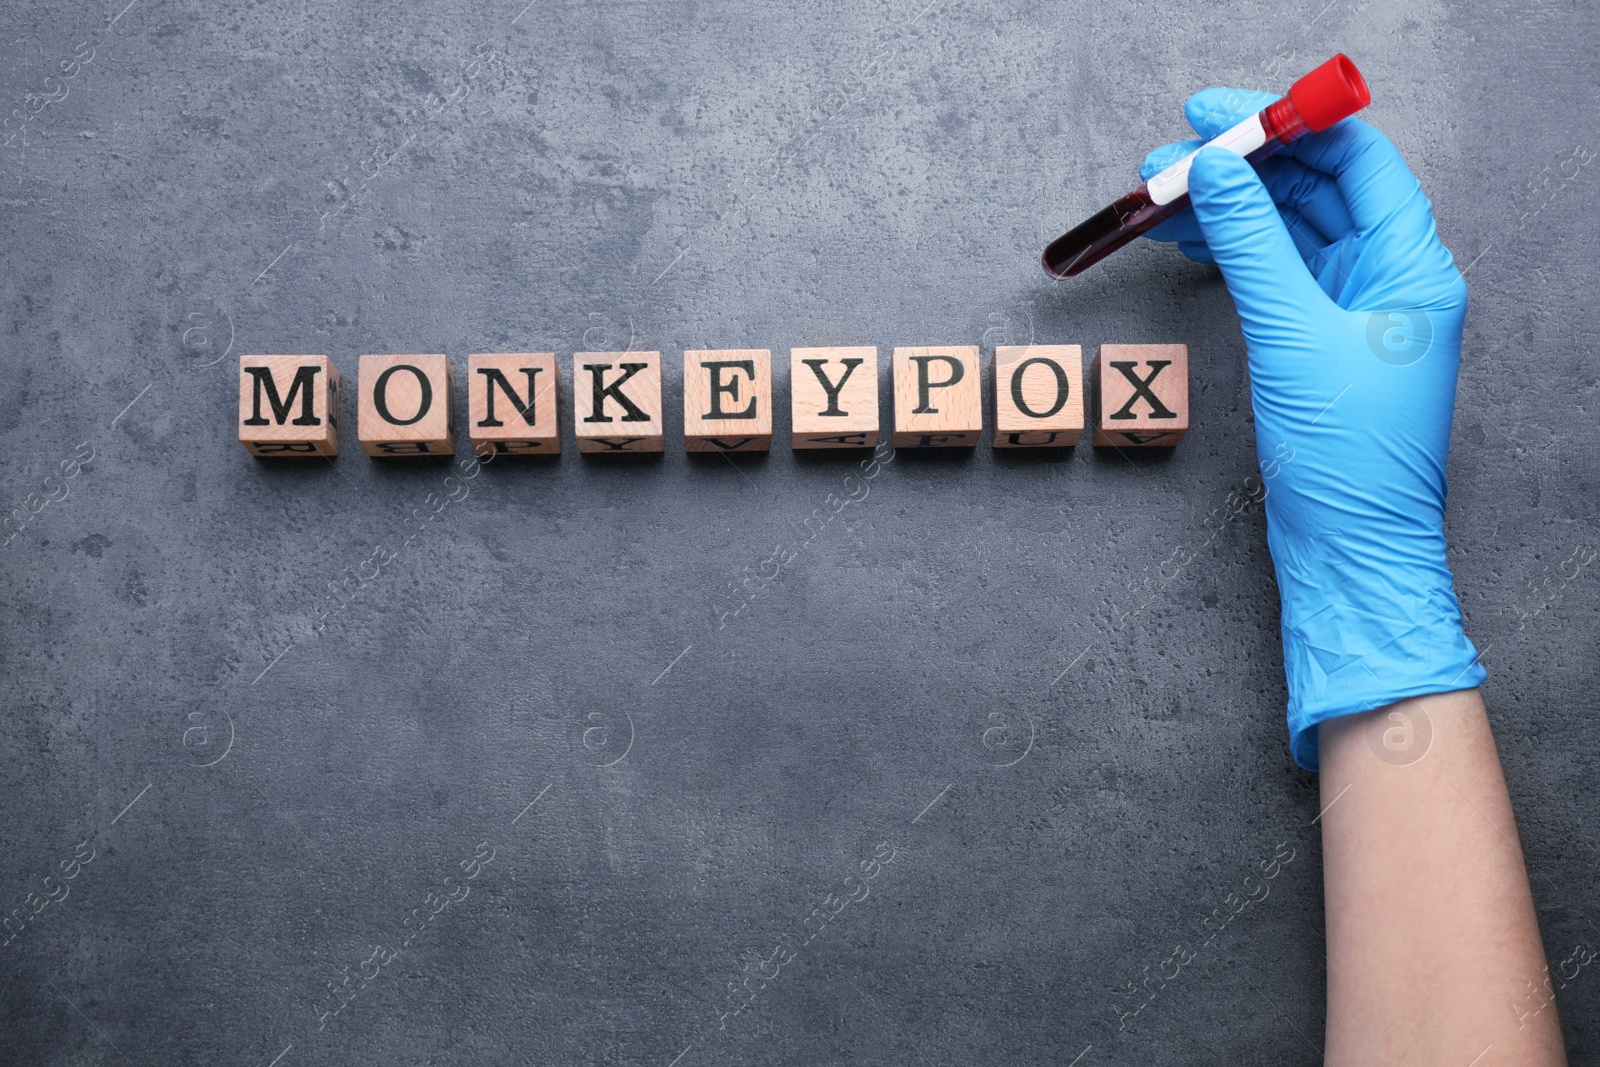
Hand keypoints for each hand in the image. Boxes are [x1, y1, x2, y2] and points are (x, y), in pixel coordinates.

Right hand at [1141, 87, 1483, 768]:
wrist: (1347, 548)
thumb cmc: (1346, 458)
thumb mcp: (1291, 337)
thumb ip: (1252, 245)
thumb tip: (1218, 173)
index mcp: (1412, 266)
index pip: (1354, 160)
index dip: (1286, 124)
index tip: (1217, 114)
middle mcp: (1389, 279)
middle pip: (1315, 189)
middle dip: (1241, 167)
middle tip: (1170, 158)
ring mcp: (1351, 310)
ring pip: (1286, 230)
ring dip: (1225, 208)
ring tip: (1159, 197)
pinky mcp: (1315, 342)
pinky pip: (1271, 272)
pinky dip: (1228, 251)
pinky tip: (1185, 239)